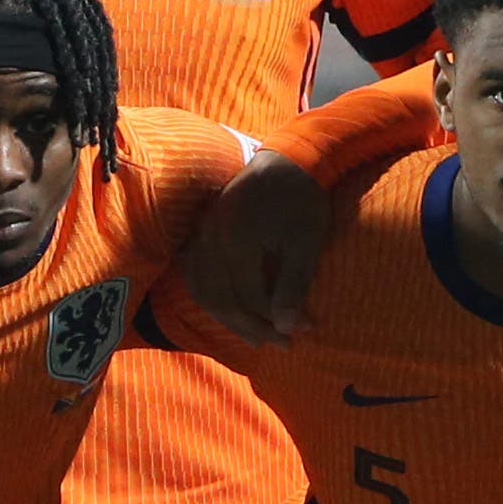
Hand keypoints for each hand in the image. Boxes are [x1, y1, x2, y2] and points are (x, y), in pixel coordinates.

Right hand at [182, 150, 338, 344]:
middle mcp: (212, 238)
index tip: (299, 334)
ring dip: (227, 316)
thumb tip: (284, 328)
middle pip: (221, 297)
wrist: (290, 160)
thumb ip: (292, 286)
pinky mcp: (203, 228)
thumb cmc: (303, 201)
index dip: (273, 320)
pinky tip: (227, 308)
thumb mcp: (306, 245)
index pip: (248, 296)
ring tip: (255, 334)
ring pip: (203, 287)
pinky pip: (196, 271)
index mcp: (238, 240)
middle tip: (278, 343)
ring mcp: (203, 232)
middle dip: (250, 326)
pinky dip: (210, 295)